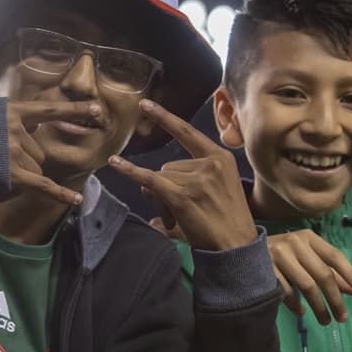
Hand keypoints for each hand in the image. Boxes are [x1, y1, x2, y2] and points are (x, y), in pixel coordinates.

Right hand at [0, 100, 102, 205]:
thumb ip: (16, 119)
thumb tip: (38, 125)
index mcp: (12, 111)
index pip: (49, 110)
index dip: (74, 110)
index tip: (97, 109)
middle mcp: (14, 129)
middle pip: (40, 152)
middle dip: (26, 160)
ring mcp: (13, 151)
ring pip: (36, 169)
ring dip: (21, 175)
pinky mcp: (11, 173)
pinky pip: (42, 185)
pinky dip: (59, 194)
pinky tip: (76, 199)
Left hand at [107, 99, 256, 250]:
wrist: (236, 247)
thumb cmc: (226, 221)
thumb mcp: (217, 189)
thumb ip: (187, 178)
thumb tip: (147, 182)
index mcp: (220, 158)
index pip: (187, 132)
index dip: (164, 118)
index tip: (145, 104)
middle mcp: (209, 164)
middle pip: (168, 166)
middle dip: (165, 187)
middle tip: (176, 212)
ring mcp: (197, 180)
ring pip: (159, 179)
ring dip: (160, 199)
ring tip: (176, 219)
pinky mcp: (183, 196)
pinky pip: (150, 180)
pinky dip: (130, 172)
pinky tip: (115, 164)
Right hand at [267, 230, 351, 323]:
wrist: (244, 249)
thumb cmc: (285, 255)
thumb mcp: (308, 257)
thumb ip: (332, 272)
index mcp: (308, 238)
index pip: (333, 255)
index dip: (349, 273)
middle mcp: (295, 243)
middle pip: (322, 274)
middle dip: (335, 298)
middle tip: (342, 317)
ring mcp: (279, 255)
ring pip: (306, 285)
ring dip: (318, 306)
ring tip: (325, 320)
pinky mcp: (265, 269)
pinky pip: (286, 292)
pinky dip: (296, 305)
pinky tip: (301, 312)